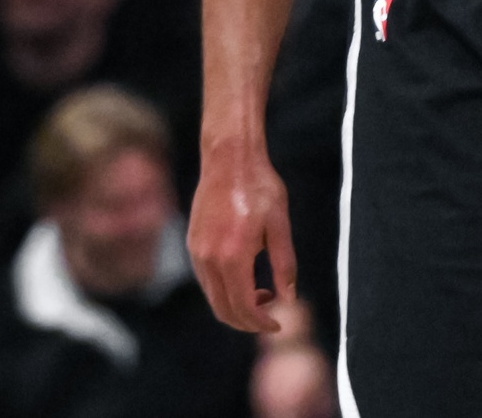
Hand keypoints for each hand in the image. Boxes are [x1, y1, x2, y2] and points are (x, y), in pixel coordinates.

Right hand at [188, 138, 297, 332]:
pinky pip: (206, 280)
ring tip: (262, 293)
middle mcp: (209, 259)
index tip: (277, 324)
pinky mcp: (193, 243)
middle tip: (270, 316)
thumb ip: (284, 264)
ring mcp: (197, 251)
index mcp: (233, 256)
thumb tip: (289, 298)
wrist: (228, 158)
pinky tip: (245, 277)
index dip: (261, 323)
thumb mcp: (280, 224)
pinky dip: (224, 289)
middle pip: (224, 309)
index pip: (243, 307)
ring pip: (213, 297)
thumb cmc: (259, 186)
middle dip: (247, 321)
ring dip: (235, 305)